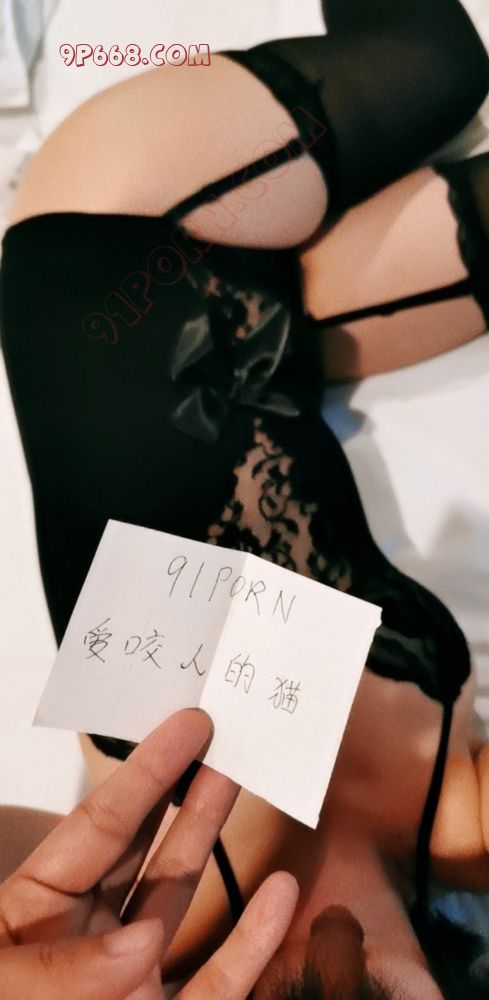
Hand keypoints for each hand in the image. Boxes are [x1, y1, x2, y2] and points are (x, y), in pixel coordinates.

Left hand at [0, 709, 297, 997]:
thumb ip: (59, 974)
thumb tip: (139, 946)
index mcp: (33, 916)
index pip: (100, 829)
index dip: (146, 774)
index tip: (187, 725)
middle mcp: (89, 942)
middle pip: (146, 849)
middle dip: (183, 791)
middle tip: (221, 735)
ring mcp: (133, 986)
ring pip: (182, 901)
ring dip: (216, 842)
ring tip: (244, 782)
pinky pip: (217, 983)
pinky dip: (253, 943)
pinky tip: (280, 895)